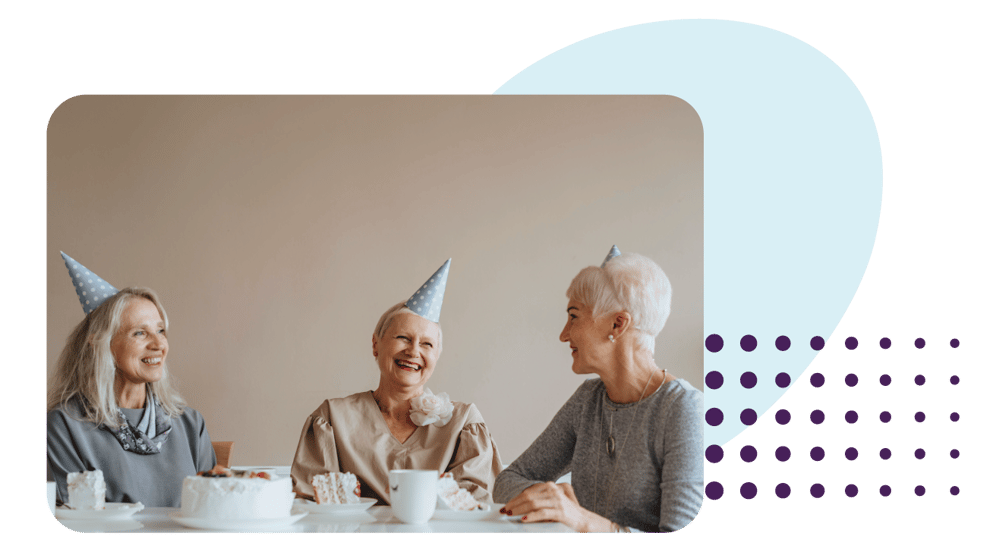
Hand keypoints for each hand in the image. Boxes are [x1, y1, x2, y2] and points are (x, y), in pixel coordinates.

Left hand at [499, 482, 613, 532]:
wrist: (583, 520)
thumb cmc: (565, 512)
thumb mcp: (551, 502)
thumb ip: (538, 501)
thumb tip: (518, 506)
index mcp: (549, 486)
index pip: (527, 491)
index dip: (515, 498)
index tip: (506, 506)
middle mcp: (553, 491)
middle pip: (528, 496)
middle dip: (514, 504)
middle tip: (505, 511)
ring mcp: (557, 501)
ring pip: (533, 503)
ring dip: (519, 509)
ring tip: (511, 514)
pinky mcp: (560, 512)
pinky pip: (542, 513)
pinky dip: (532, 516)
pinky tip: (524, 519)